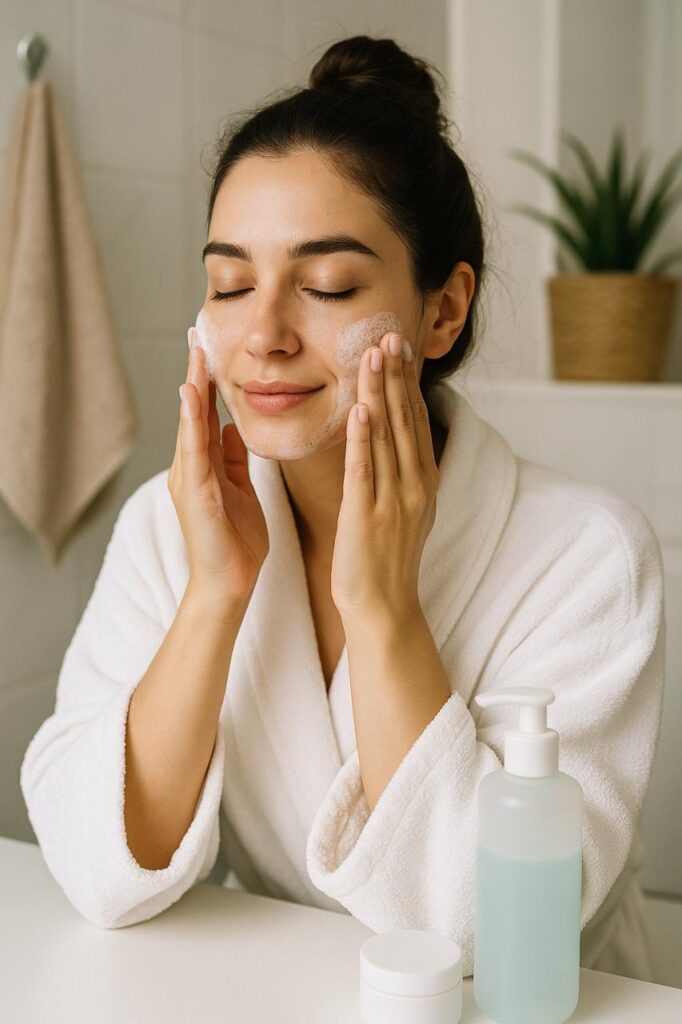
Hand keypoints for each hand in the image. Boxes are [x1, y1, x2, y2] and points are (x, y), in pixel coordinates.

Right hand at [168, 333, 268, 607]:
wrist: (230, 585)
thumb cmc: (236, 543)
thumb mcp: (240, 491)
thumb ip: (232, 460)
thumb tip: (231, 429)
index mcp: (206, 466)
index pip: (207, 415)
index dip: (210, 381)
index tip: (212, 346)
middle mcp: (193, 468)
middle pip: (194, 411)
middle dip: (197, 372)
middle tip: (198, 332)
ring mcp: (190, 479)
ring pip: (190, 423)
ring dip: (193, 386)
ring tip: (195, 351)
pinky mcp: (196, 493)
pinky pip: (193, 450)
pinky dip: (191, 421)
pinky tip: (191, 393)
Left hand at [330, 332, 438, 619]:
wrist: (383, 608)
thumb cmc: (387, 560)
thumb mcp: (406, 510)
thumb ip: (403, 473)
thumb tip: (399, 438)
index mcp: (423, 482)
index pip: (416, 422)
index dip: (408, 383)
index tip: (400, 348)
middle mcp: (414, 486)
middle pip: (406, 421)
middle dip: (397, 377)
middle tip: (389, 336)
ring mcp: (393, 502)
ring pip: (386, 437)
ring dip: (380, 394)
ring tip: (373, 357)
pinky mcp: (367, 517)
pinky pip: (364, 470)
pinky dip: (362, 438)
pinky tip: (358, 409)